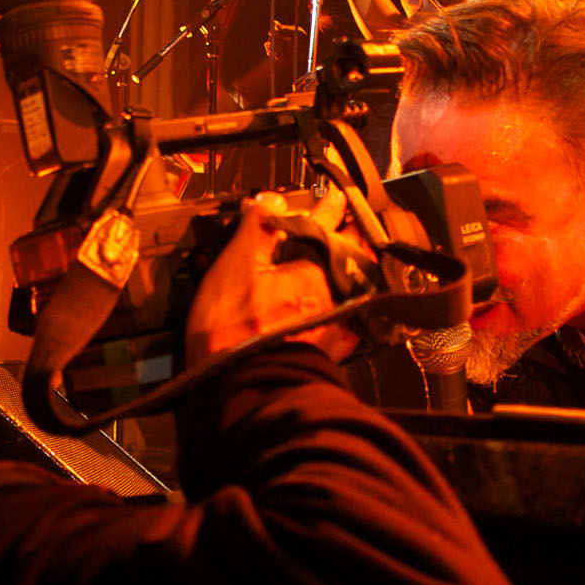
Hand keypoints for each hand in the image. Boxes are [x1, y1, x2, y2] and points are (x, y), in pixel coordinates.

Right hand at [186, 191, 361, 364]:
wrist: (242, 392)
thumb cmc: (232, 332)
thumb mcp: (235, 266)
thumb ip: (256, 228)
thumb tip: (270, 199)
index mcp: (312, 269)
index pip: (323, 223)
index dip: (327, 205)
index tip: (335, 193)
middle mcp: (331, 295)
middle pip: (346, 256)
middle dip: (349, 236)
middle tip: (352, 221)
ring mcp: (334, 326)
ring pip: (348, 286)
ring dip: (348, 269)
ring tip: (349, 258)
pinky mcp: (330, 352)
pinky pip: (347, 321)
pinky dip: (347, 307)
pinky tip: (344, 306)